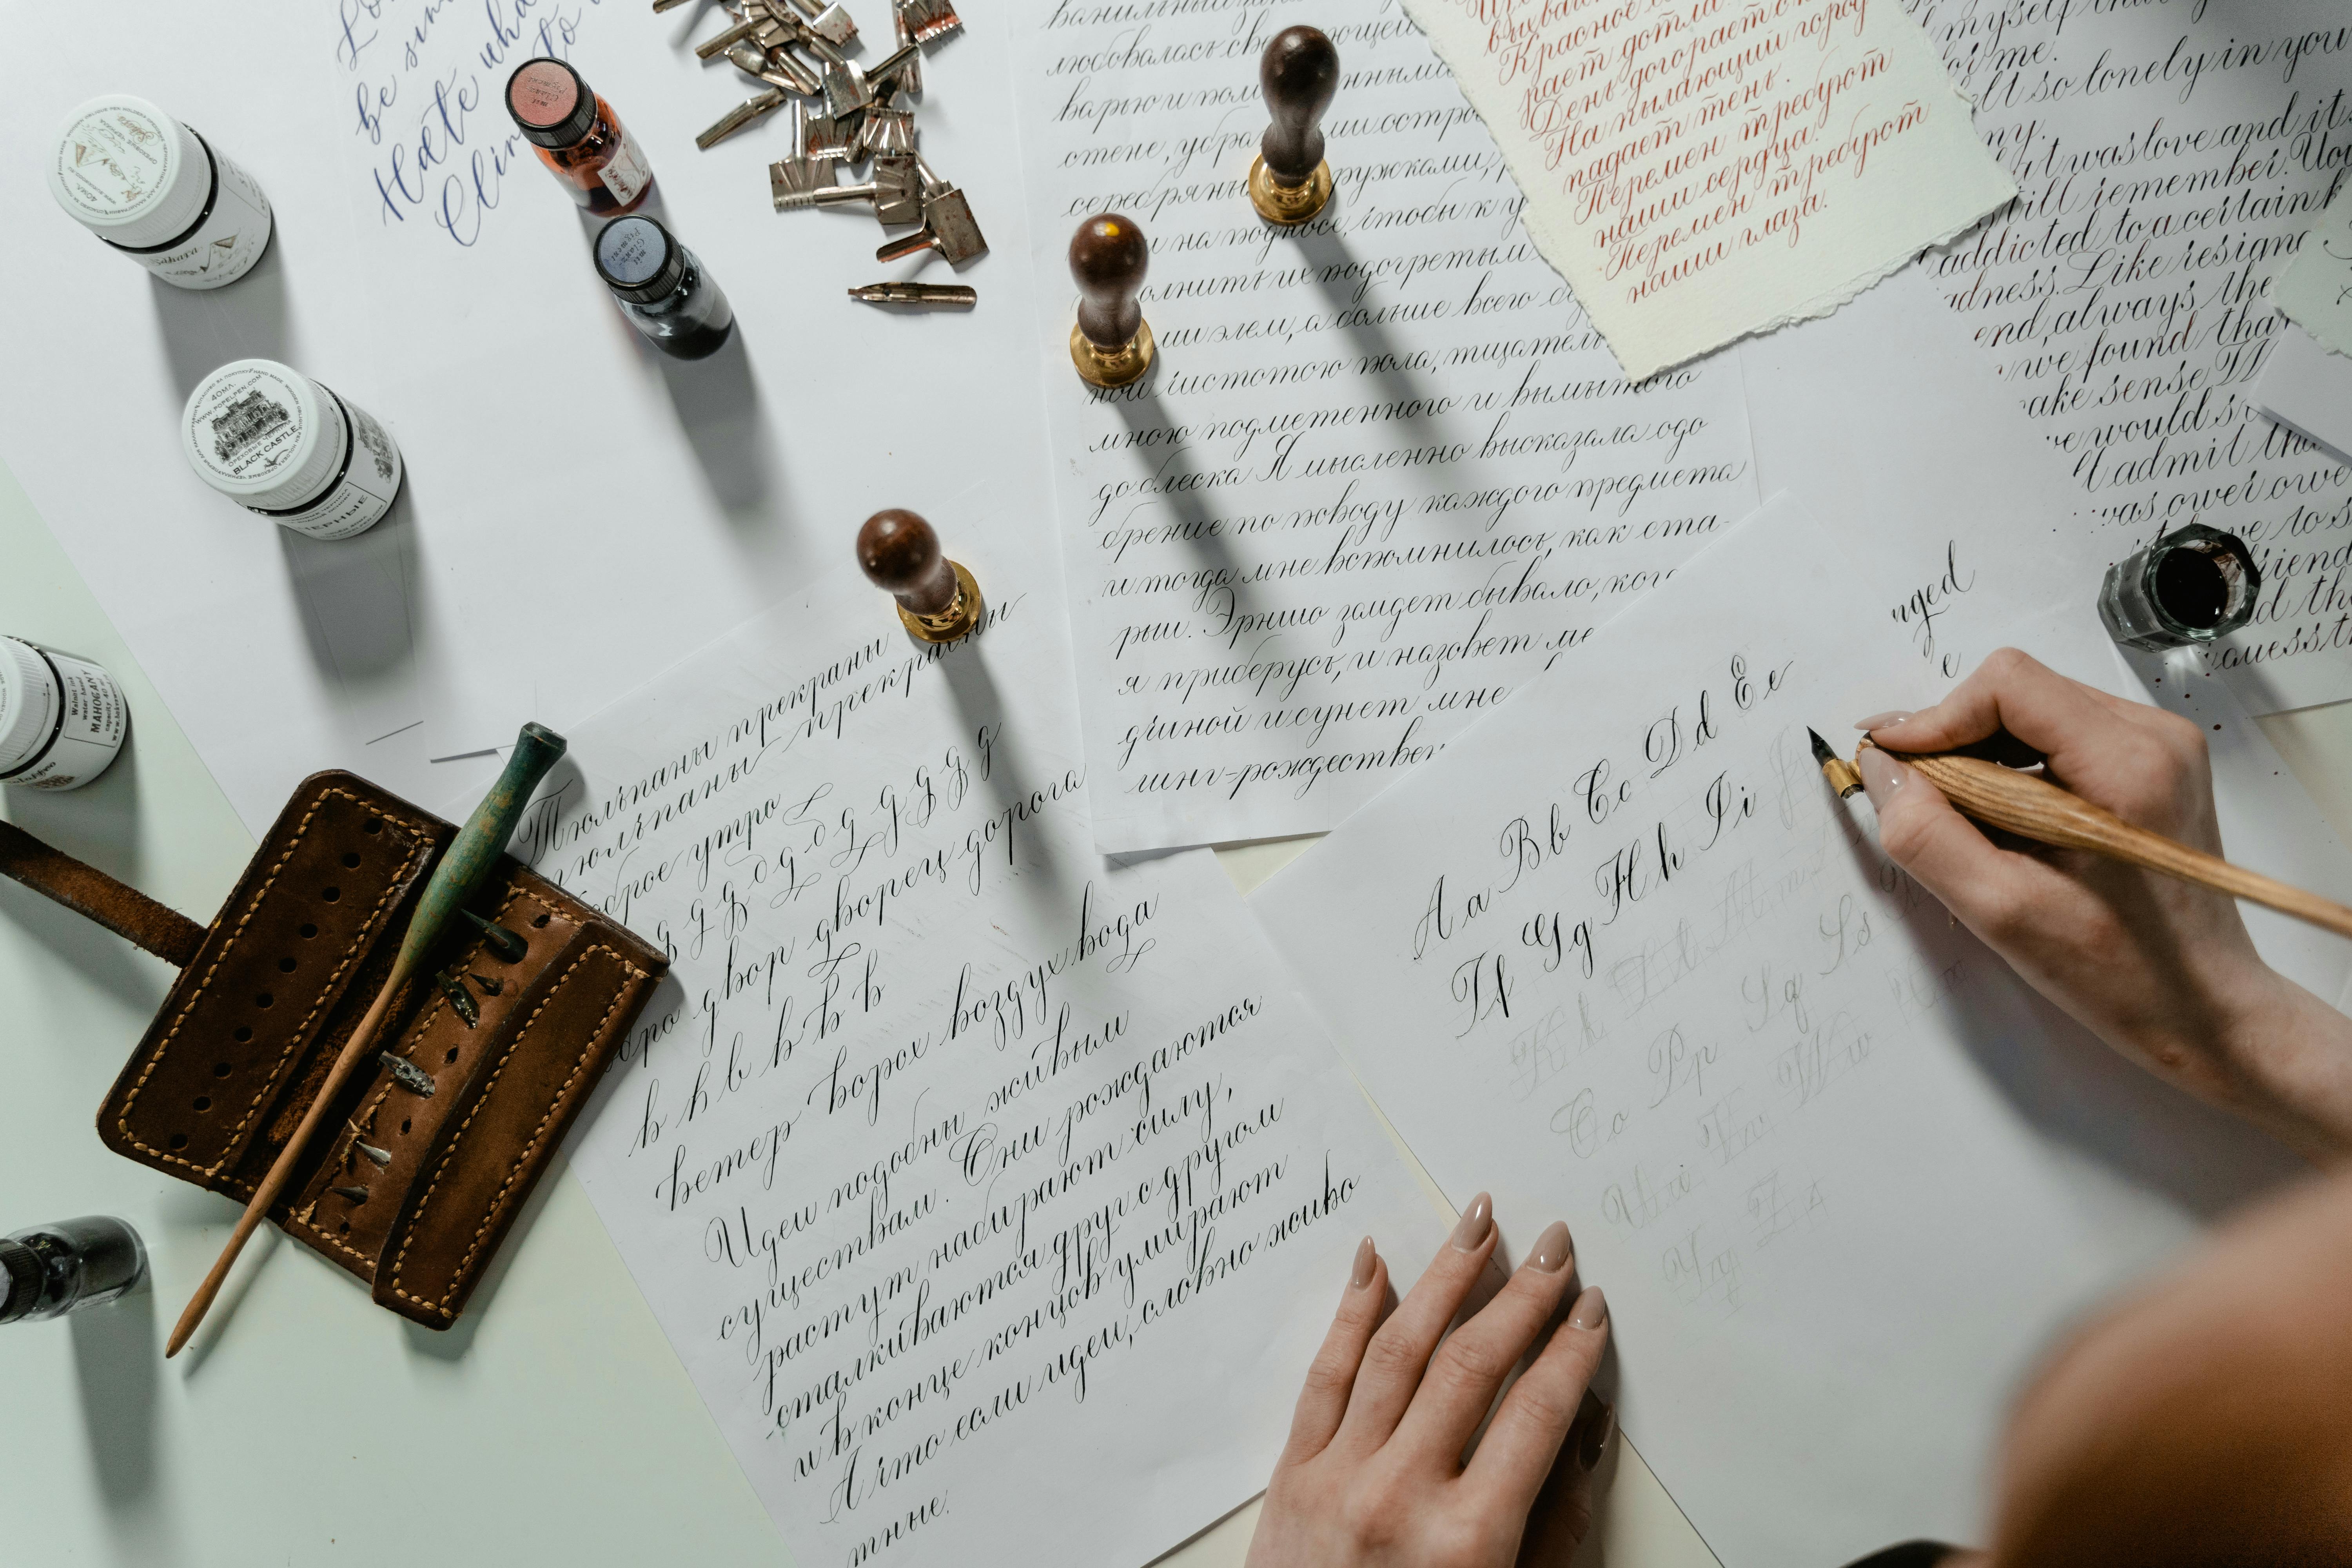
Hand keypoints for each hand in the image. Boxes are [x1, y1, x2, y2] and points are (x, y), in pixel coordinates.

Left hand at [1245, 1197, 1613, 1567]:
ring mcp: (1337, 1478)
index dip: (1569, 1351)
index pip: (1534, 1413)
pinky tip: (1374, 1263)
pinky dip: (1349, 1311)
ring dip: (1443, 1277)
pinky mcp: (1290, 1475)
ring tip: (1477, 1222)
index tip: (1591, 1304)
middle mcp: (1399, 1496)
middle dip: (1519, 1295)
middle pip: (1470, 1365)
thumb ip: (1556, 1520)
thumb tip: (1588, 1422)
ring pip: (1394, 1348)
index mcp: (1468, 1540)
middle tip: (1553, 1243)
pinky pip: (1323, 1375)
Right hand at [1858, 648, 2351, 1161]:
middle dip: (1955, 738)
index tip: (1893, 763)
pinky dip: (2014, 766)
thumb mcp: (2003, 911)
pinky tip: (2006, 820)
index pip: (2008, 685)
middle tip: (1920, 799)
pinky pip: (2058, 735)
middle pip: (2018, 690)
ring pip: (2033, 709)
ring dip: (1982, 754)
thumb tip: (1882, 770)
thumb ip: (1927, 835)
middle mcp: (2155, 737)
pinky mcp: (2152, 763)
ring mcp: (2159, 746)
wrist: (2202, 1004)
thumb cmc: (2119, 970)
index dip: (1935, 719)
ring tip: (1968, 820)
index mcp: (2129, 764)